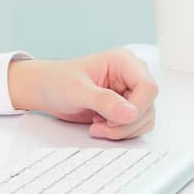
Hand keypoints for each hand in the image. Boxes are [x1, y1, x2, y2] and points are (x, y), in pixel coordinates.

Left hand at [7, 48, 157, 139]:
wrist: (45, 90)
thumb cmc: (57, 81)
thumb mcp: (77, 91)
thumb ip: (104, 101)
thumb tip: (130, 113)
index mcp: (124, 61)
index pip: (148, 87)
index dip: (136, 108)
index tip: (114, 119)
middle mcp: (131, 75)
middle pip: (148, 106)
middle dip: (125, 123)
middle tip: (100, 126)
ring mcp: (130, 92)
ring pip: (145, 119)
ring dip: (122, 130)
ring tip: (97, 125)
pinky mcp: (125, 107)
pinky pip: (136, 125)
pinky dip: (120, 132)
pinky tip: (101, 125)